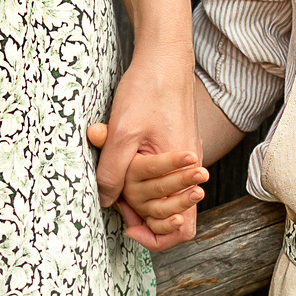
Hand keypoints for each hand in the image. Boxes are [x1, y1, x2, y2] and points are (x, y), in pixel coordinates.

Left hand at [88, 50, 200, 251]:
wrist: (164, 58)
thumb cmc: (147, 90)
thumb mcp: (122, 132)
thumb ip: (113, 170)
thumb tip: (106, 201)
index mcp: (183, 172)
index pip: (181, 228)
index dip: (156, 238)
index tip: (128, 226)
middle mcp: (189, 171)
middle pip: (172, 218)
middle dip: (143, 218)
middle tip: (117, 204)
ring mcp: (184, 161)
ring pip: (164, 197)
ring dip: (139, 197)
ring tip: (117, 184)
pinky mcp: (176, 150)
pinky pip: (162, 178)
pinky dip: (142, 180)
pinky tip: (122, 165)